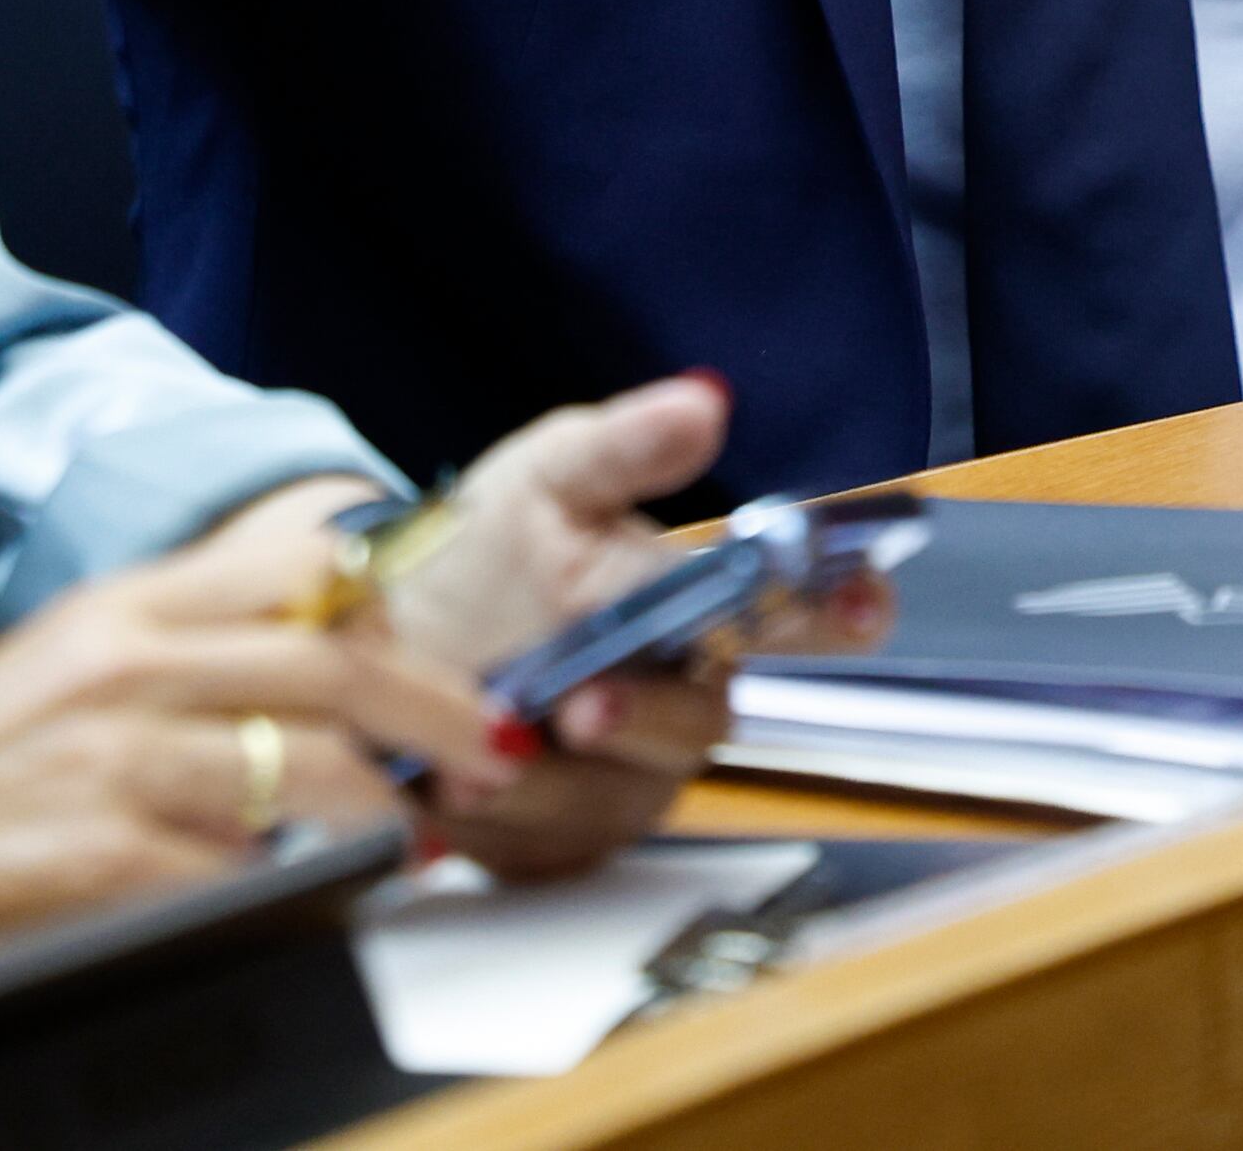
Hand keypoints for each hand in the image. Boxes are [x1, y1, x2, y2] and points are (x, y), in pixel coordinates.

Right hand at [0, 496, 499, 1055]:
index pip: (298, 563)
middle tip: (496, 753)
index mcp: (124, 608)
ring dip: (384, 810)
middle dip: (435, 711)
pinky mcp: (87, 856)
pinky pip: (230, 867)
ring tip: (422, 840)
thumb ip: (188, 649)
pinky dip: (290, 888)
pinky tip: (315, 900)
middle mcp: (121, 662)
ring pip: (300, 763)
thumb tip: (327, 653)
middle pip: (329, 662)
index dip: (401, 606)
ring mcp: (104, 757)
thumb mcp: (69, 670)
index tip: (464, 647)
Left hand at [364, 374, 897, 878]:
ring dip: (552, 777)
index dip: (839, 612)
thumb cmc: (485, 554)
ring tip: (487, 744)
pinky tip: (447, 785)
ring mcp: (626, 780)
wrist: (383, 633)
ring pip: (617, 794)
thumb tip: (703, 400)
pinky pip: (544, 841)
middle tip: (590, 703)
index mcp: (697, 610)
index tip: (860, 607)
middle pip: (698, 725)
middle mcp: (677, 702)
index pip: (798, 614)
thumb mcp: (546, 480)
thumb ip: (624, 448)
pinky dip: (495, 816)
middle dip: (647, 718)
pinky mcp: (560, 837)